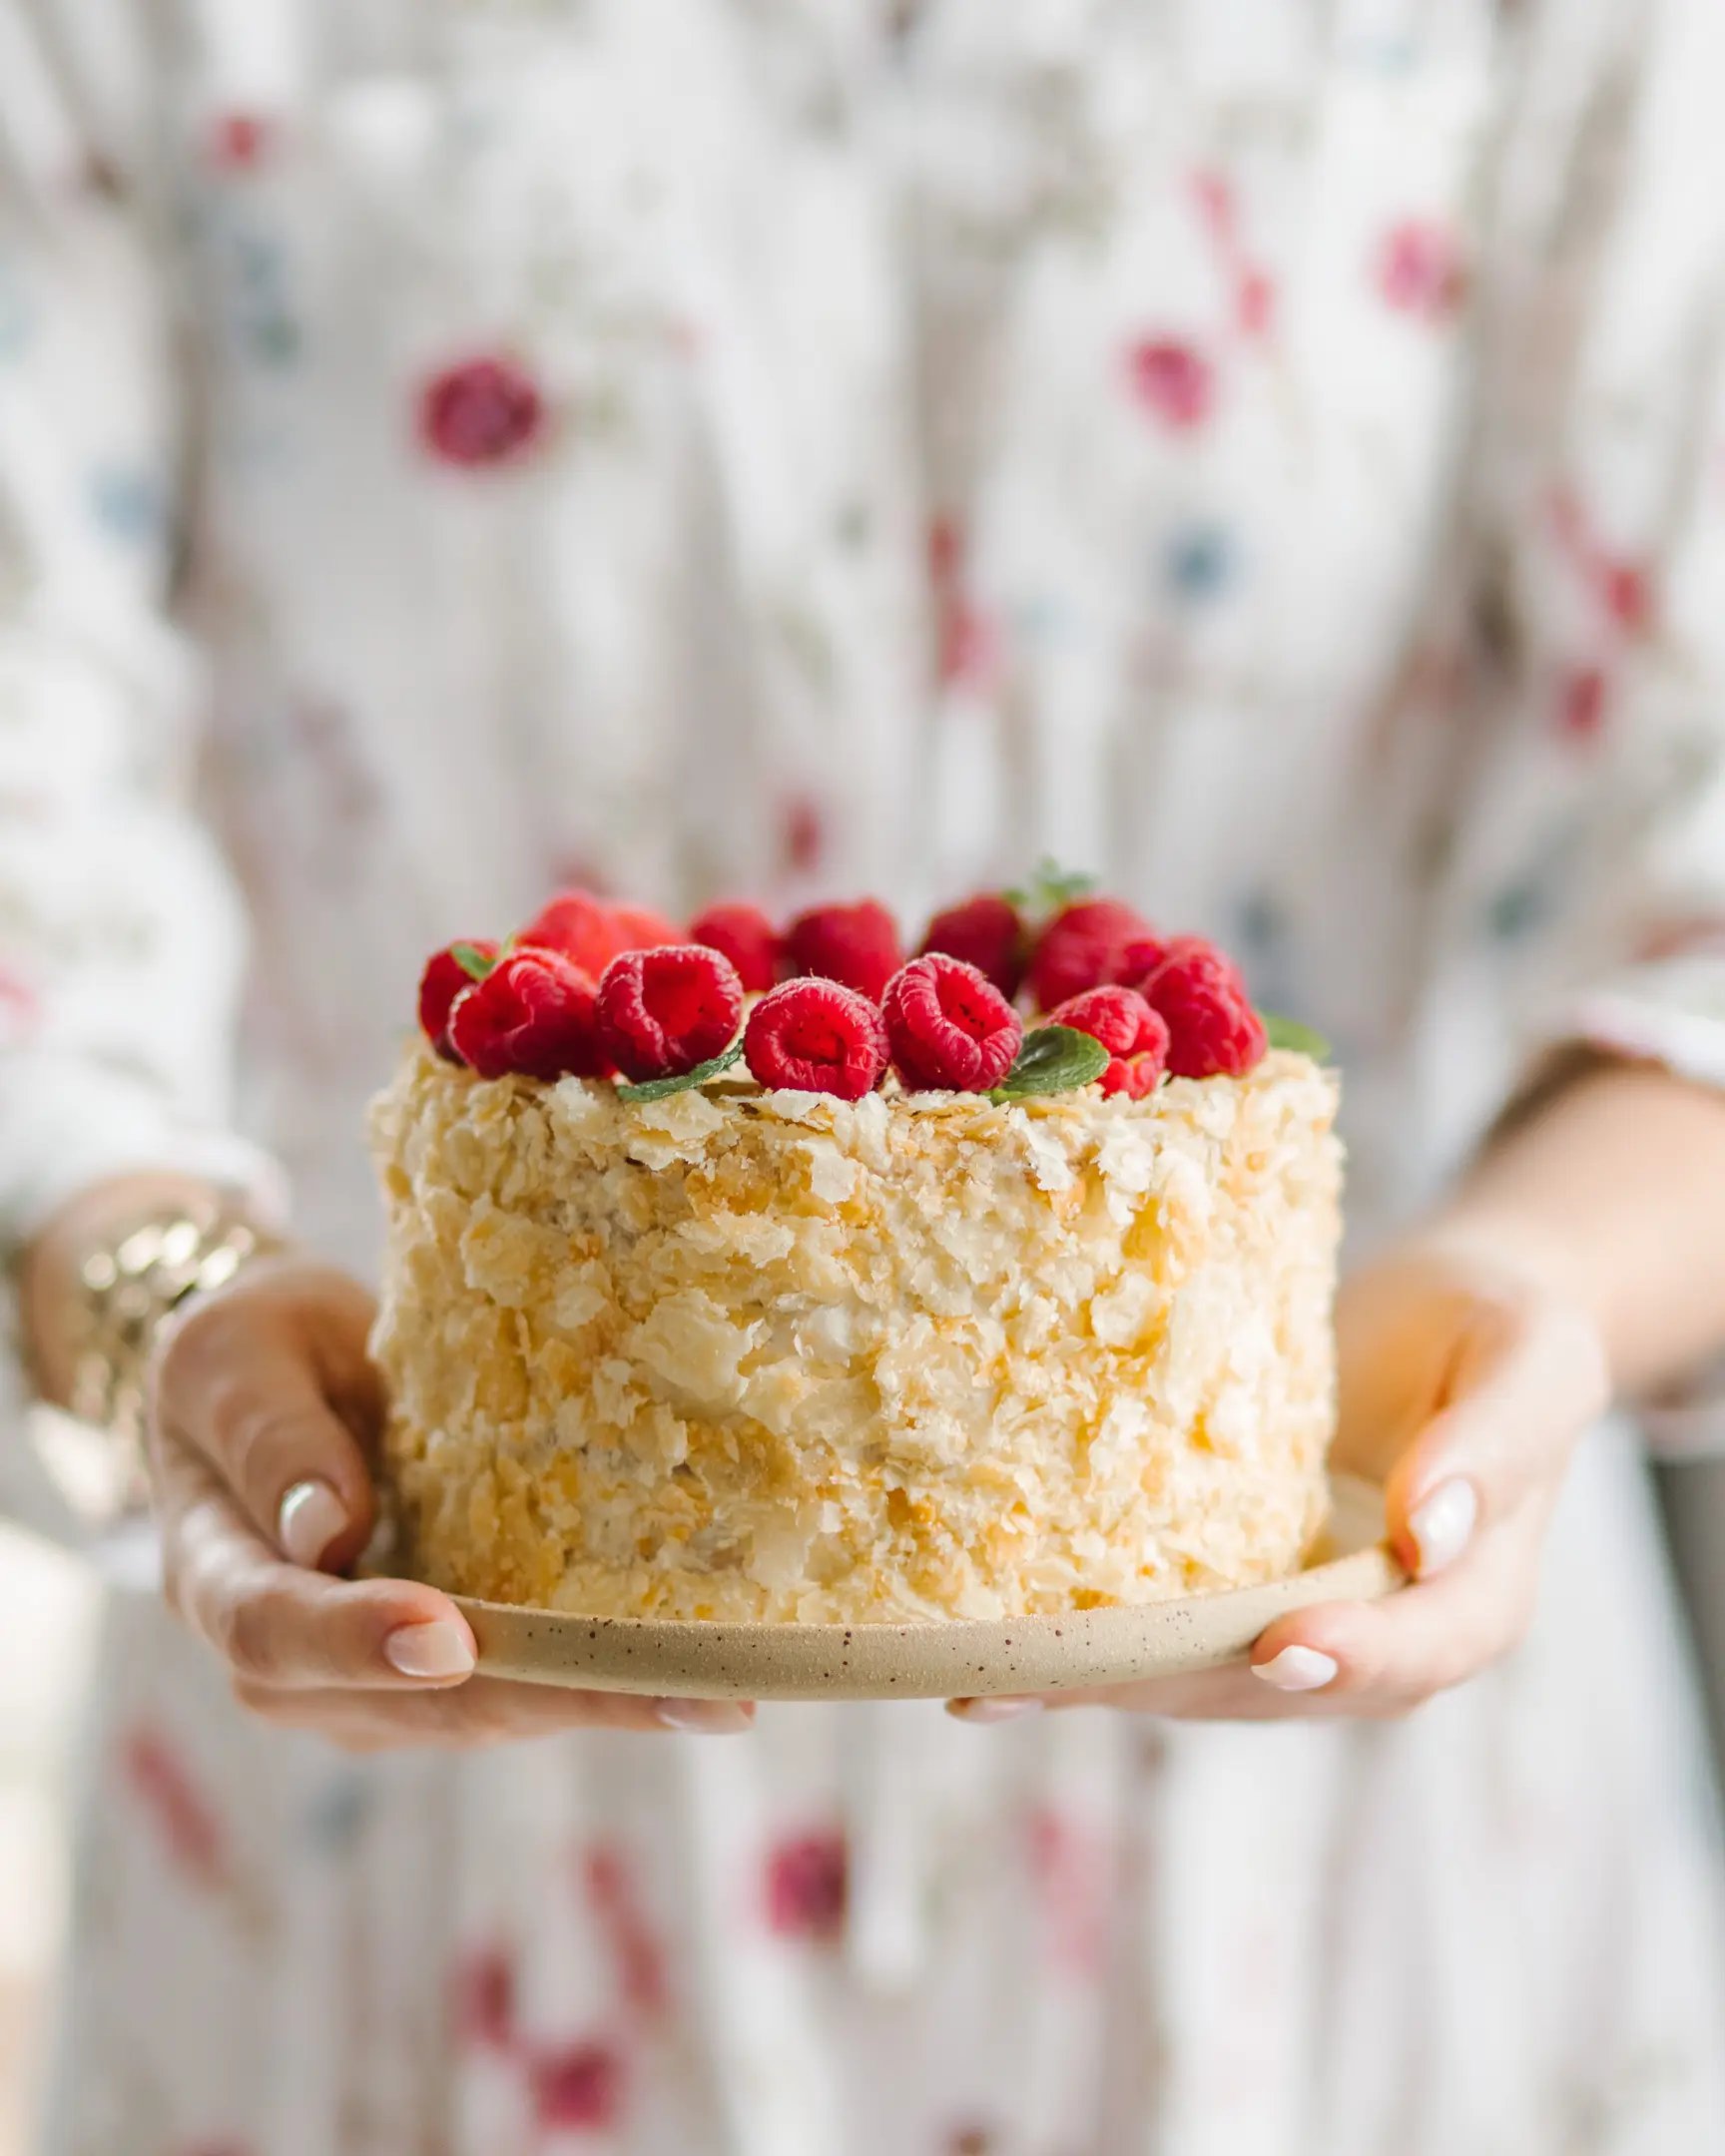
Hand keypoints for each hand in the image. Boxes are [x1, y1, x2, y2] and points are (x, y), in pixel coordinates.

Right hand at [149, 1255, 753, 1748]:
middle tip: (670, 1694)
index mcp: (216, 1569)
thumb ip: (269, 1433)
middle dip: (543, 1695)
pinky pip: (519, 1687)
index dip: (357, 1639)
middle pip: (411, 1702)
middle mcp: (288, 1659)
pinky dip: (602, 1683)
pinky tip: (699, 1674)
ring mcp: (366, 1681)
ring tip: (717, 1692)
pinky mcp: (439, 1667)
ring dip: (598, 1705)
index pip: (271, 1629)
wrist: (270, 1376)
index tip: (442, 1637)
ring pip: (482, 1714)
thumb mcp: (235, 1351)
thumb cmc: (253, 1347)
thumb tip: (328, 1531)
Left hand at [950, 1236, 1607, 1724]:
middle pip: (1277, 1685)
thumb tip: (1432, 1526)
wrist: (1444, 1312)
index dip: (1356, 1657)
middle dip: (1170, 1685)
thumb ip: (1497, 1438)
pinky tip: (977, 1655)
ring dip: (1096, 1682)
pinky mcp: (1227, 1584)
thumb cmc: (1497, 1325)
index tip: (1284, 1645)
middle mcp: (1376, 1634)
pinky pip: (1156, 1626)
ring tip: (985, 1680)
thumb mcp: (1528, 1357)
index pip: (1421, 1650)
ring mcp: (1293, 1616)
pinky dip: (1076, 1645)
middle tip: (1061, 1677)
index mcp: (1474, 1598)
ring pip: (1198, 1674)